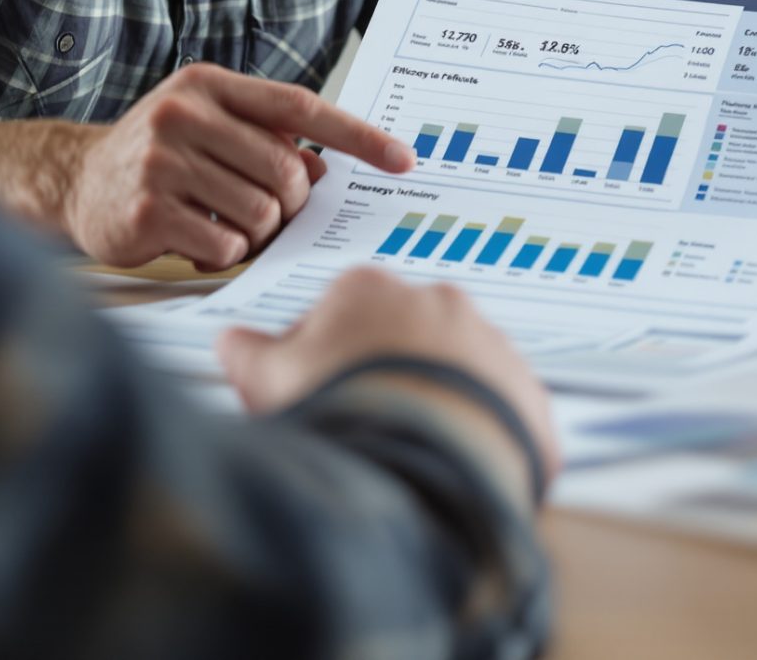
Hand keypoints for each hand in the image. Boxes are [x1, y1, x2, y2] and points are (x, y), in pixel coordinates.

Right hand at [65, 63, 414, 269]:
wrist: (75, 181)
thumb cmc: (157, 156)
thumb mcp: (209, 128)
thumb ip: (266, 142)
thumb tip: (322, 174)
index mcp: (209, 85)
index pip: (300, 108)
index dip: (358, 136)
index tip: (404, 159)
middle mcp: (184, 114)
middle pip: (286, 172)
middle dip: (290, 205)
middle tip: (266, 214)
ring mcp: (161, 162)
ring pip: (261, 213)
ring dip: (257, 233)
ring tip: (226, 227)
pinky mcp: (146, 211)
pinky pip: (226, 244)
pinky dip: (225, 253)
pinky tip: (200, 243)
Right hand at [218, 268, 559, 491]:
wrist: (427, 454)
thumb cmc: (345, 405)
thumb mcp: (269, 378)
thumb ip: (246, 352)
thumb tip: (232, 341)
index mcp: (369, 291)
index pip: (338, 316)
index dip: (320, 360)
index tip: (315, 392)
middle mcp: (437, 304)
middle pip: (399, 341)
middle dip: (380, 375)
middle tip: (360, 424)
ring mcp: (487, 345)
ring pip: (453, 373)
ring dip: (433, 403)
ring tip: (405, 452)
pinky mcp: (523, 393)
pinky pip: (497, 413)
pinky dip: (476, 436)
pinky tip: (449, 466)